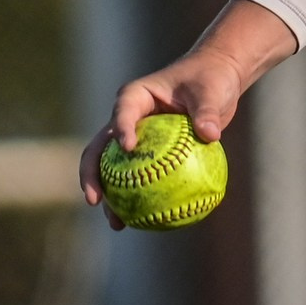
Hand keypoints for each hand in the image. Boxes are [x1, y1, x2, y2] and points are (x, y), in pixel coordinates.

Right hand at [77, 0, 297, 228]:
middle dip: (91, 174)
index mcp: (135, 96)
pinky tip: (148, 224)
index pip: (123, 112)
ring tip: (116, 223)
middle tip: (94, 199)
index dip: (121, 129)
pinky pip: (141, 178)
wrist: (214, 81)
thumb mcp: (212, 92)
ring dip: (110, 196)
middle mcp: (128, 117)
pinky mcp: (148, 153)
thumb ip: (208, 111)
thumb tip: (210, 134)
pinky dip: (141, 199)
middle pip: (100, 147)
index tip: (128, 148)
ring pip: (114, 169)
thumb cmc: (211, 80)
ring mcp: (135, 137)